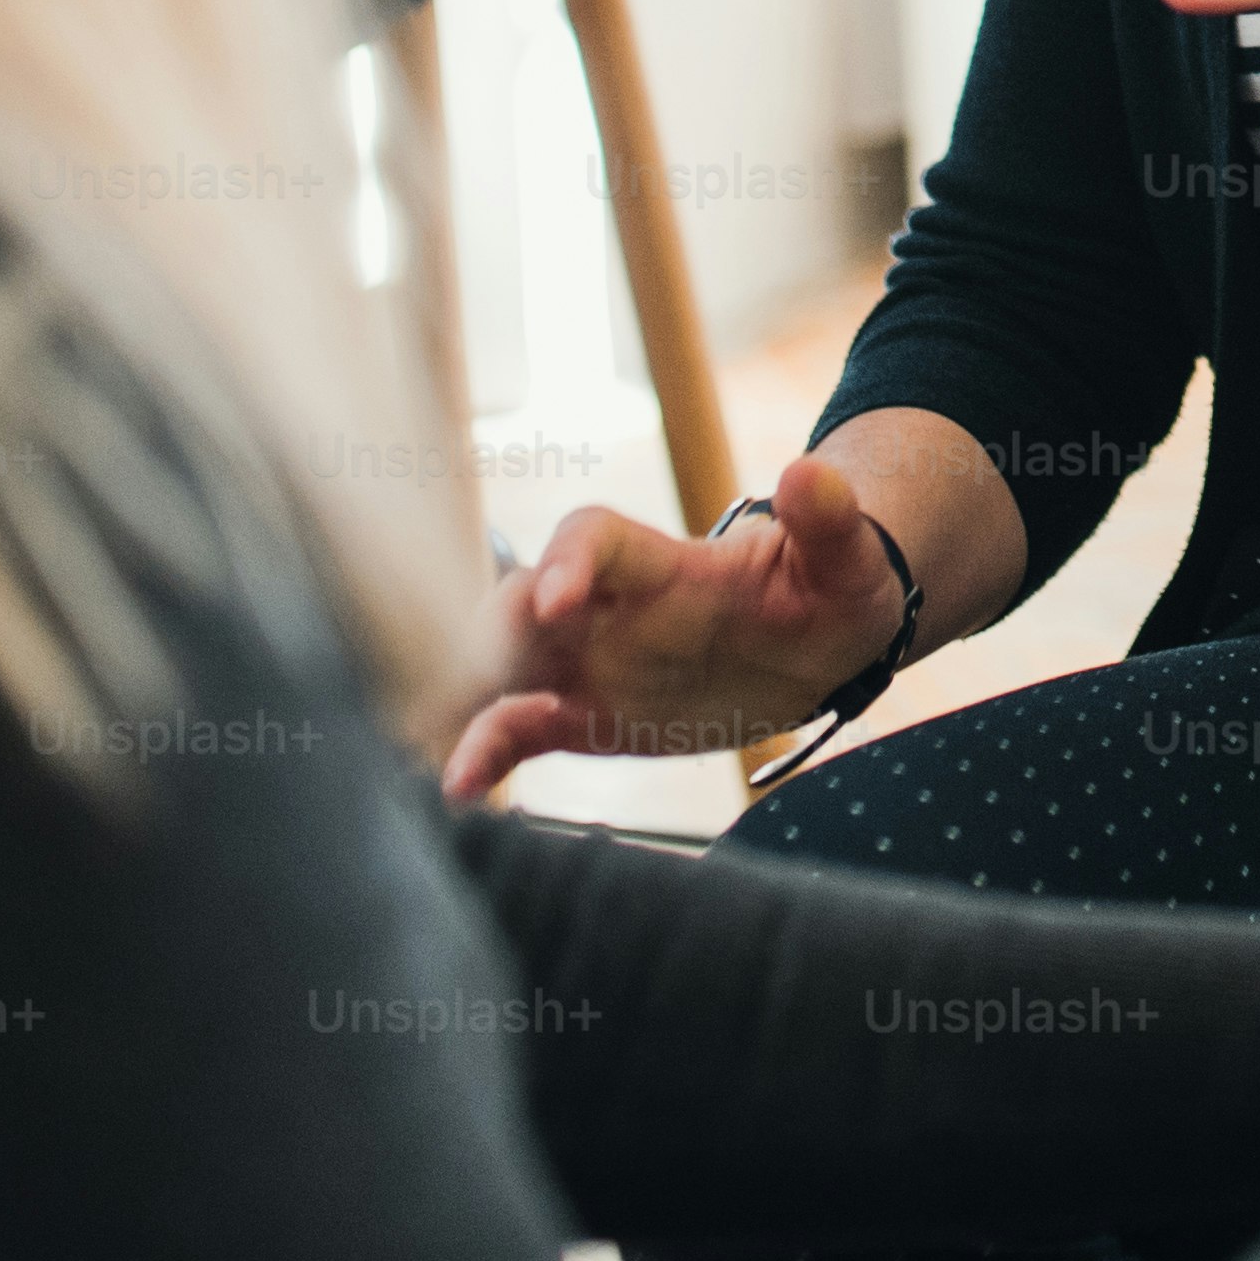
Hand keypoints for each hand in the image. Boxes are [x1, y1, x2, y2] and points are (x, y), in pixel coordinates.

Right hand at [439, 451, 903, 798]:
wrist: (819, 644)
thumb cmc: (831, 587)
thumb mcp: (847, 557)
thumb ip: (829, 521)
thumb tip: (814, 472)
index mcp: (665, 565)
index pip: (595, 539)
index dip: (569, 561)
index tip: (554, 603)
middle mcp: (609, 608)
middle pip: (522, 604)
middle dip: (485, 635)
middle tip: (455, 682)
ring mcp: (590, 661)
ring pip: (503, 667)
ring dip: (459, 695)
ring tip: (412, 740)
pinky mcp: (587, 715)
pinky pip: (520, 728)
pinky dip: (484, 752)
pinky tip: (455, 789)